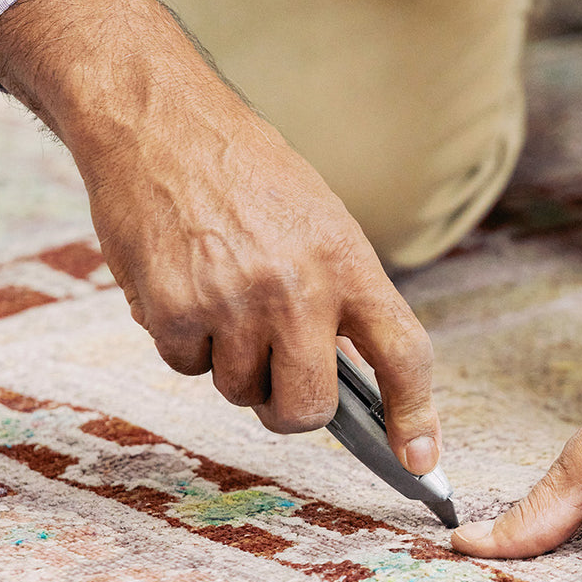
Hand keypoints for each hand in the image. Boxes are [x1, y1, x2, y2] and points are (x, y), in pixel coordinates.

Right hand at [0, 0, 439, 469]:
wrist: (161, 121)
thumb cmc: (249, 174)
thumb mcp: (321, 222)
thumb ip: (340, 298)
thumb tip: (347, 378)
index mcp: (348, 262)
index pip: (403, 354)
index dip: (416, 415)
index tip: (419, 459)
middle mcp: (298, 288)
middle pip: (308, 408)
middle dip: (290, 409)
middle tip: (276, 379)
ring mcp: (235, 302)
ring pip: (239, 391)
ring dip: (231, 363)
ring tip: (222, 296)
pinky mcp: (175, 309)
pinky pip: (186, 366)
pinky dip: (184, 341)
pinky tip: (183, 285)